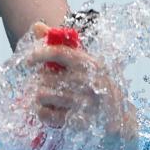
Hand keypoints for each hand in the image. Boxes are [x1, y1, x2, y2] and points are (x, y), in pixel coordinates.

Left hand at [26, 22, 136, 144]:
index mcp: (91, 64)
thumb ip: (60, 44)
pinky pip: (45, 114)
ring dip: (40, 96)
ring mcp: (85, 104)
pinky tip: (51, 110)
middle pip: (45, 76)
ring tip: (48, 97)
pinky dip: (43, 112)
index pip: (59, 52)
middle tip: (44, 84)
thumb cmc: (97, 86)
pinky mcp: (79, 123)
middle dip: (40, 80)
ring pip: (42, 95)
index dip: (39, 54)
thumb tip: (37, 26)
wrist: (120, 120)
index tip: (29, 60)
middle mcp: (90, 82)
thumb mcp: (85, 63)